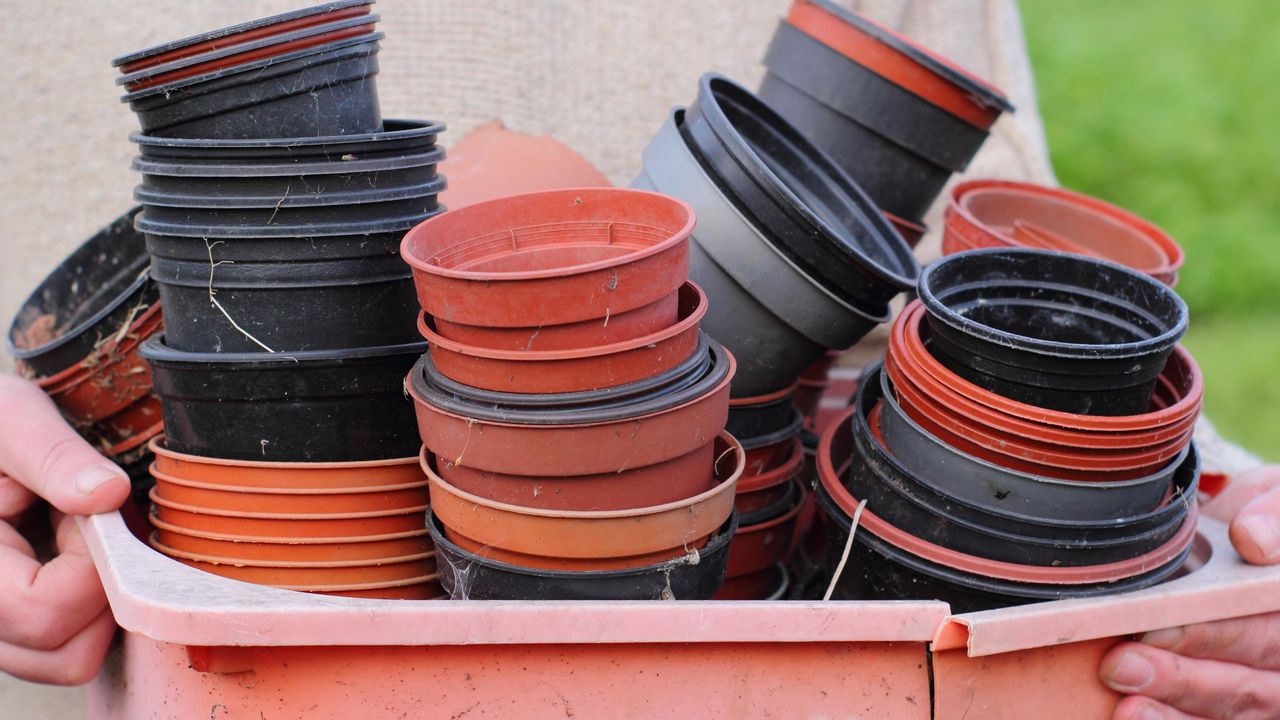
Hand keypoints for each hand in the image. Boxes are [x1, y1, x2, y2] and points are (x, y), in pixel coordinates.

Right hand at [0, 376, 130, 684]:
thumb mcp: (11, 416)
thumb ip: (52, 454)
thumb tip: (106, 495)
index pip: (44, 612)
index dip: (89, 566)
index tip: (86, 512)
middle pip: (66, 654)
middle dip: (99, 587)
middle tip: (82, 524)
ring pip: (72, 661)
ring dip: (96, 601)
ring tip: (74, 538)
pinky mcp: (15, 630)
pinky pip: (70, 651)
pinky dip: (89, 611)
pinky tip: (72, 556)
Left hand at [1101, 465, 1279, 718]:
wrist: (1246, 542)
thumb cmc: (1261, 520)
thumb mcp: (1273, 500)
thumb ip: (1273, 512)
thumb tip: (1253, 538)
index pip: (1263, 631)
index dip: (1213, 634)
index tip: (1157, 627)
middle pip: (1245, 683)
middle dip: (1180, 677)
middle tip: (1119, 665)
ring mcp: (1268, 689)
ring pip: (1232, 711)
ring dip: (1172, 712)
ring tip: (1125, 708)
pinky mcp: (1238, 705)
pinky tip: (1130, 718)